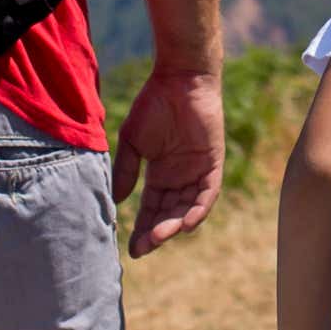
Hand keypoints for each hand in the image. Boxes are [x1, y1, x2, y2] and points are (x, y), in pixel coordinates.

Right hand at [119, 56, 225, 256]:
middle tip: (143, 248)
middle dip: (156, 233)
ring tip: (158, 238)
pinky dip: (198, 210)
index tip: (131, 249)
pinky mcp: (213, 164)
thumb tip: (118, 201)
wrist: (178, 80)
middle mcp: (180, 178)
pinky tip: (186, 224)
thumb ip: (127, 171)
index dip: (142, 229)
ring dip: (174, 224)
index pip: (151, 209)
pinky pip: (208, 194)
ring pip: (187, 208)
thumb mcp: (133, 142)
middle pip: (169, 214)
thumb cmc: (153, 105)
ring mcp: (198, 172)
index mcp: (161, 174)